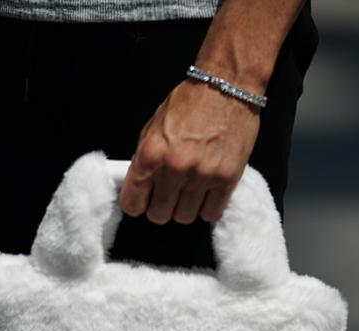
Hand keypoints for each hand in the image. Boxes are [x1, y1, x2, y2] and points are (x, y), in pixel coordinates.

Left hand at [117, 78, 260, 224]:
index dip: (137, 204)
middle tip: (169, 193)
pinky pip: (210, 214)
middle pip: (159, 216)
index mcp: (151, 154)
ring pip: (184, 218)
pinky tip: (207, 192)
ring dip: (185, 207)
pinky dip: (207, 207)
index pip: (132, 204)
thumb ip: (145, 158)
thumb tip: (140, 185)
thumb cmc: (190, 102)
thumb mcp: (154, 126)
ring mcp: (202, 176)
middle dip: (161, 207)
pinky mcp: (227, 180)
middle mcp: (174, 169)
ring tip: (190, 189)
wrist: (227, 85)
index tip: (143, 201)